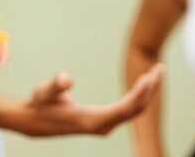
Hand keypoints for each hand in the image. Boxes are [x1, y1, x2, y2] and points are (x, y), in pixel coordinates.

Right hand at [17, 64, 163, 136]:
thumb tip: (66, 79)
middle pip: (135, 110)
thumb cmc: (39, 104)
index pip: (125, 108)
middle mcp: (102, 126)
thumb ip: (54, 86)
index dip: (140, 93)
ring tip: (157, 71)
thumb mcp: (43, 92)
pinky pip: (129, 110)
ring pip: (135, 111)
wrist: (33, 122)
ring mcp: (105, 126)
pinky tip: (146, 81)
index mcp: (92, 120)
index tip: (150, 76)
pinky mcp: (105, 122)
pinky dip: (140, 96)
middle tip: (160, 68)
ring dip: (148, 92)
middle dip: (150, 90)